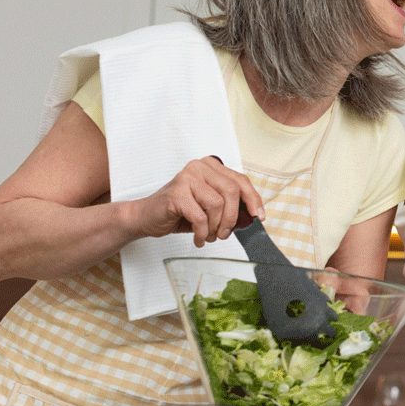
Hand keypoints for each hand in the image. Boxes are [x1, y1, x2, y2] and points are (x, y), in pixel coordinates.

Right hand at [128, 156, 263, 246]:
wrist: (146, 217)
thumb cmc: (179, 211)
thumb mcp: (209, 205)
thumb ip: (229, 204)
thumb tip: (252, 215)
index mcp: (211, 167)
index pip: (241, 181)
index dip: (253, 200)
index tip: (258, 216)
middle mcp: (199, 168)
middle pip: (232, 191)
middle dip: (232, 218)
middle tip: (224, 233)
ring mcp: (187, 178)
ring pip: (217, 205)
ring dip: (216, 227)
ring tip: (208, 235)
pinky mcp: (176, 194)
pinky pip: (200, 217)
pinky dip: (202, 232)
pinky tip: (198, 238)